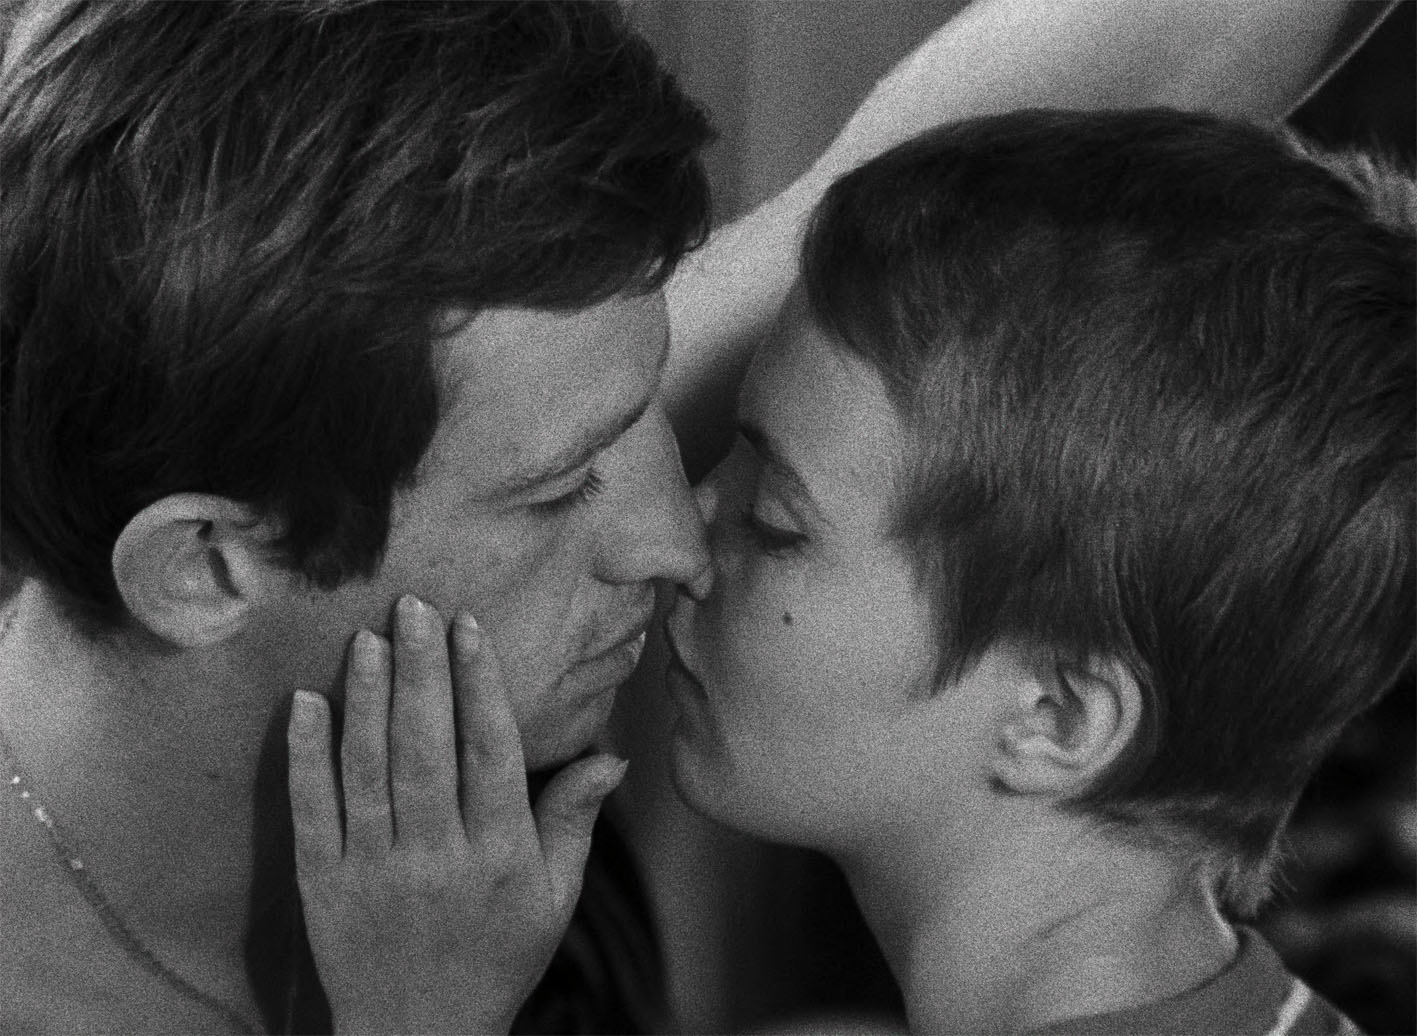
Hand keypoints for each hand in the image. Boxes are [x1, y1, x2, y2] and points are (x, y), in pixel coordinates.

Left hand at [287, 595, 626, 1033]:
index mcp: (501, 855)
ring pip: (369, 769)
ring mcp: (375, 870)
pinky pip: (313, 811)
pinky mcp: (323, 885)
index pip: (491, 752)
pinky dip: (306, 756)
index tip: (468, 627)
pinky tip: (306, 702)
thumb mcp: (554, 899)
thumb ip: (574, 821)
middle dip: (419, 671)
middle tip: (412, 606)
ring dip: (366, 698)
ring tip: (367, 637)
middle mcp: (438, 857)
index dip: (480, 684)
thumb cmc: (497, 958)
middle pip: (427, 748)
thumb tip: (611, 755)